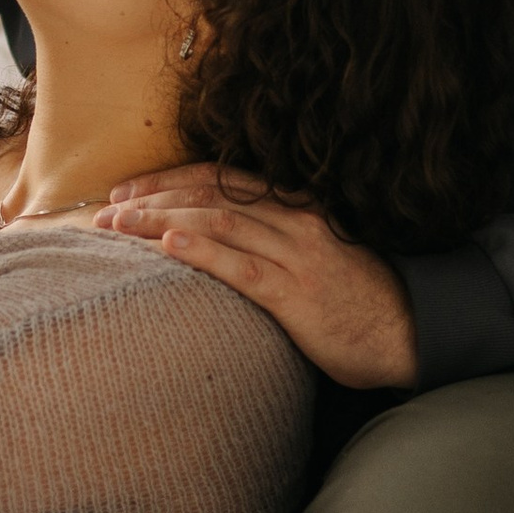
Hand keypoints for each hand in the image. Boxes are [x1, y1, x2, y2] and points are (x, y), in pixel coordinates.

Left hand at [97, 168, 418, 388]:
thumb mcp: (317, 257)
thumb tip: (222, 243)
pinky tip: (168, 245)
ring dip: (160, 220)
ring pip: (216, 222)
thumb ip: (276, 243)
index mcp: (296, 209)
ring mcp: (295, 255)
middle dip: (152, 198)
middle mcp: (293, 222)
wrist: (409, 333)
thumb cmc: (358, 302)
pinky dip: (202, 251)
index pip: (221, 179)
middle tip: (104, 210)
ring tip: (117, 224)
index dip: (169, 180)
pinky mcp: (295, 293)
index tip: (127, 190)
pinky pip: (241, 266)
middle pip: (209, 195)